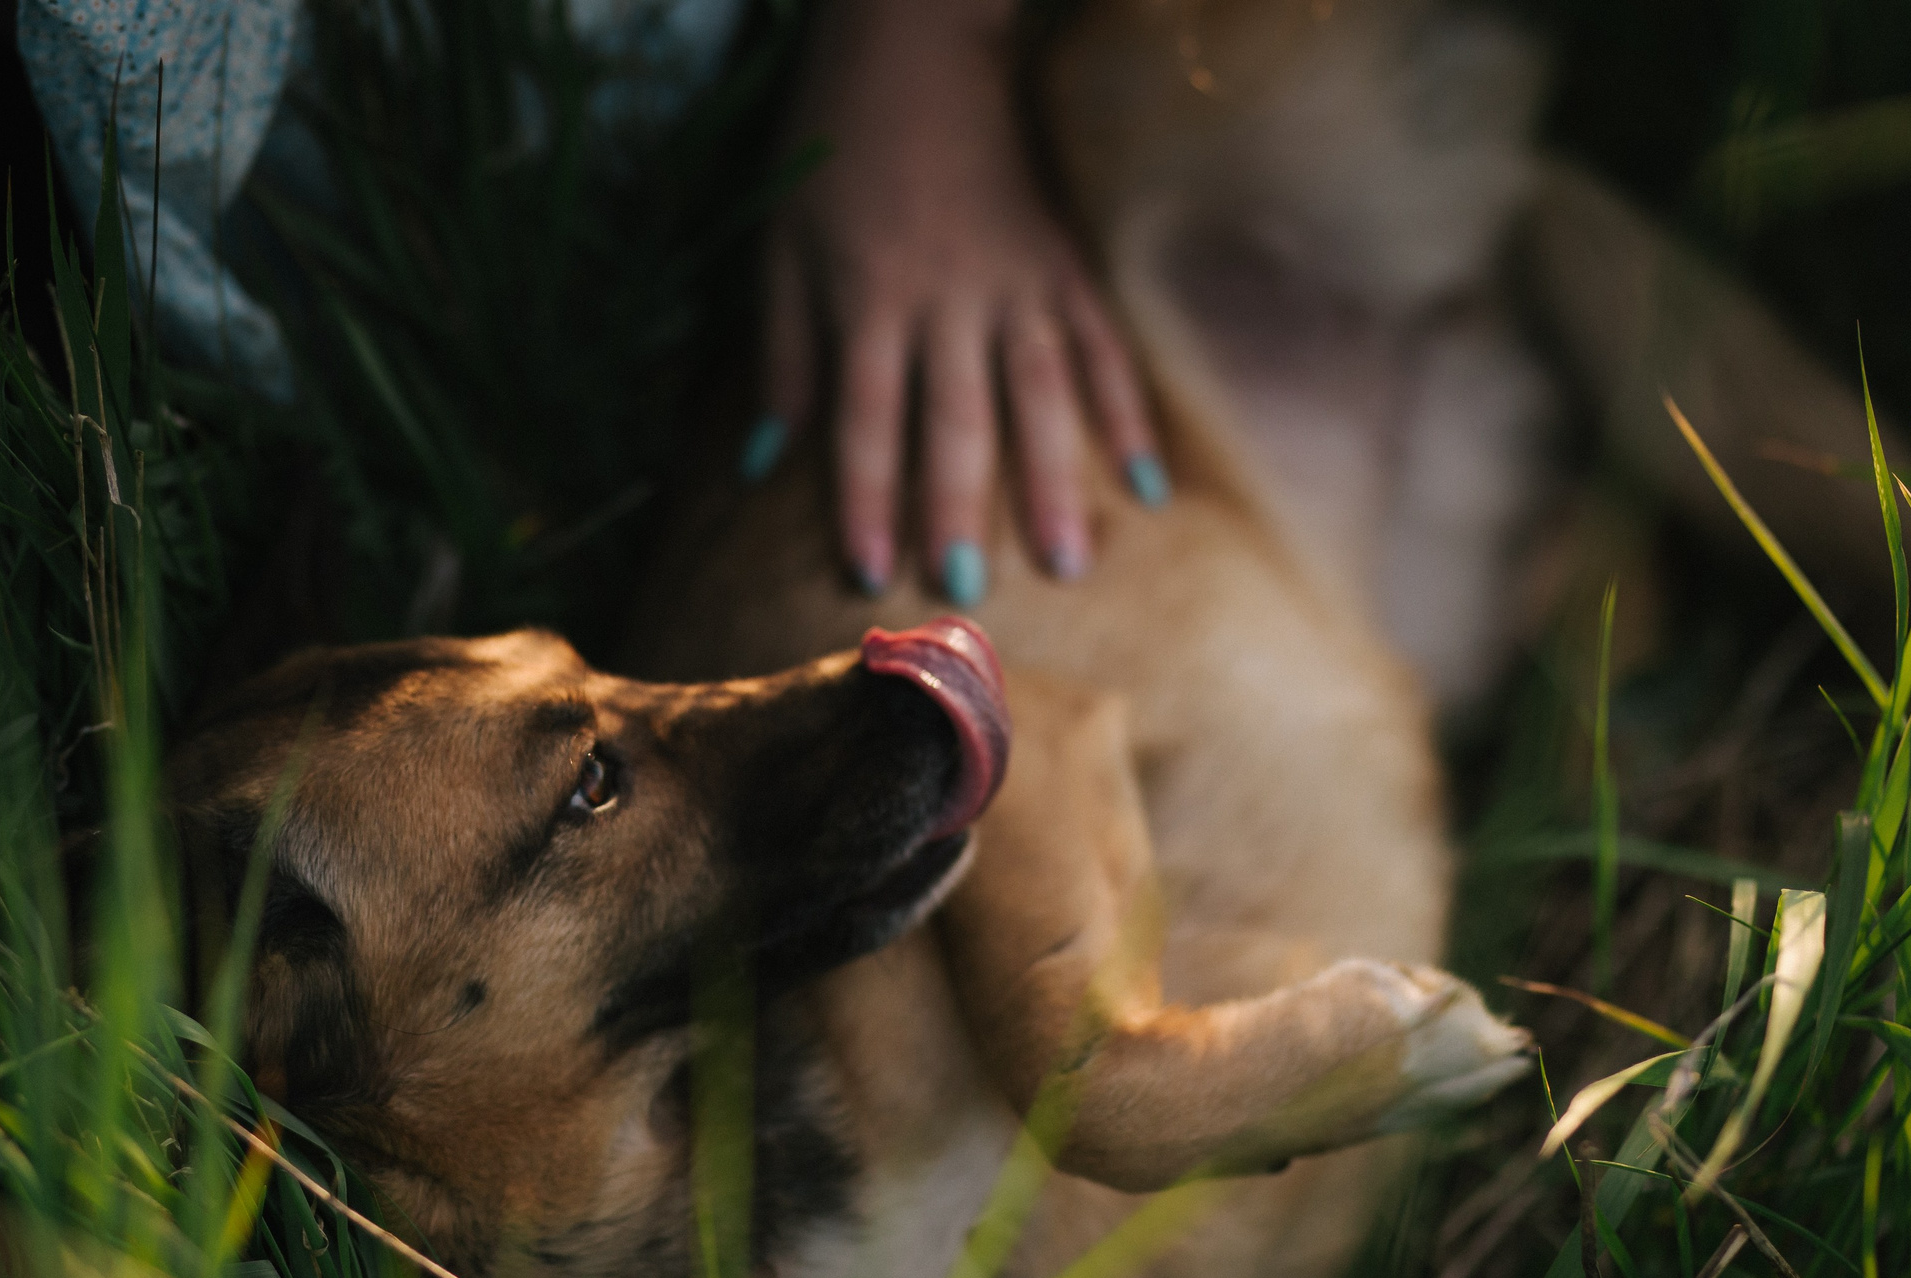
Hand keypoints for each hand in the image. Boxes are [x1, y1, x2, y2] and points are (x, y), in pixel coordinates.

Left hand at [751, 0, 1165, 605]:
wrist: (918, 49)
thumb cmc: (834, 155)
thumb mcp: (781, 249)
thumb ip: (780, 361)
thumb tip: (762, 468)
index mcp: (869, 295)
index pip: (867, 418)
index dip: (866, 500)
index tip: (870, 576)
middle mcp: (948, 296)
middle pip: (957, 418)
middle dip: (960, 507)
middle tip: (969, 590)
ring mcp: (1017, 280)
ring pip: (1042, 392)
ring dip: (1057, 482)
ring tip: (1072, 563)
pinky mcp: (1064, 262)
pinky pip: (1104, 345)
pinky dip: (1128, 412)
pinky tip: (1149, 482)